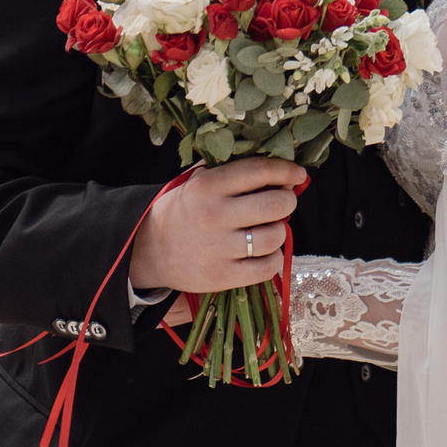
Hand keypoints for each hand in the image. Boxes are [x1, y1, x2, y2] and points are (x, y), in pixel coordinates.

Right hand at [130, 159, 307, 294]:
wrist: (149, 250)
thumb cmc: (184, 210)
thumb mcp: (198, 180)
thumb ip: (233, 171)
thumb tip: (280, 171)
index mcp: (208, 186)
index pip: (259, 170)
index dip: (286, 170)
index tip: (297, 174)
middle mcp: (214, 215)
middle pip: (276, 204)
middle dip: (287, 201)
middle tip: (281, 202)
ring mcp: (218, 249)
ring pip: (275, 237)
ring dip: (279, 231)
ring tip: (268, 228)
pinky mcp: (221, 277)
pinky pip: (267, 267)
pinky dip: (273, 259)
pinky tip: (263, 252)